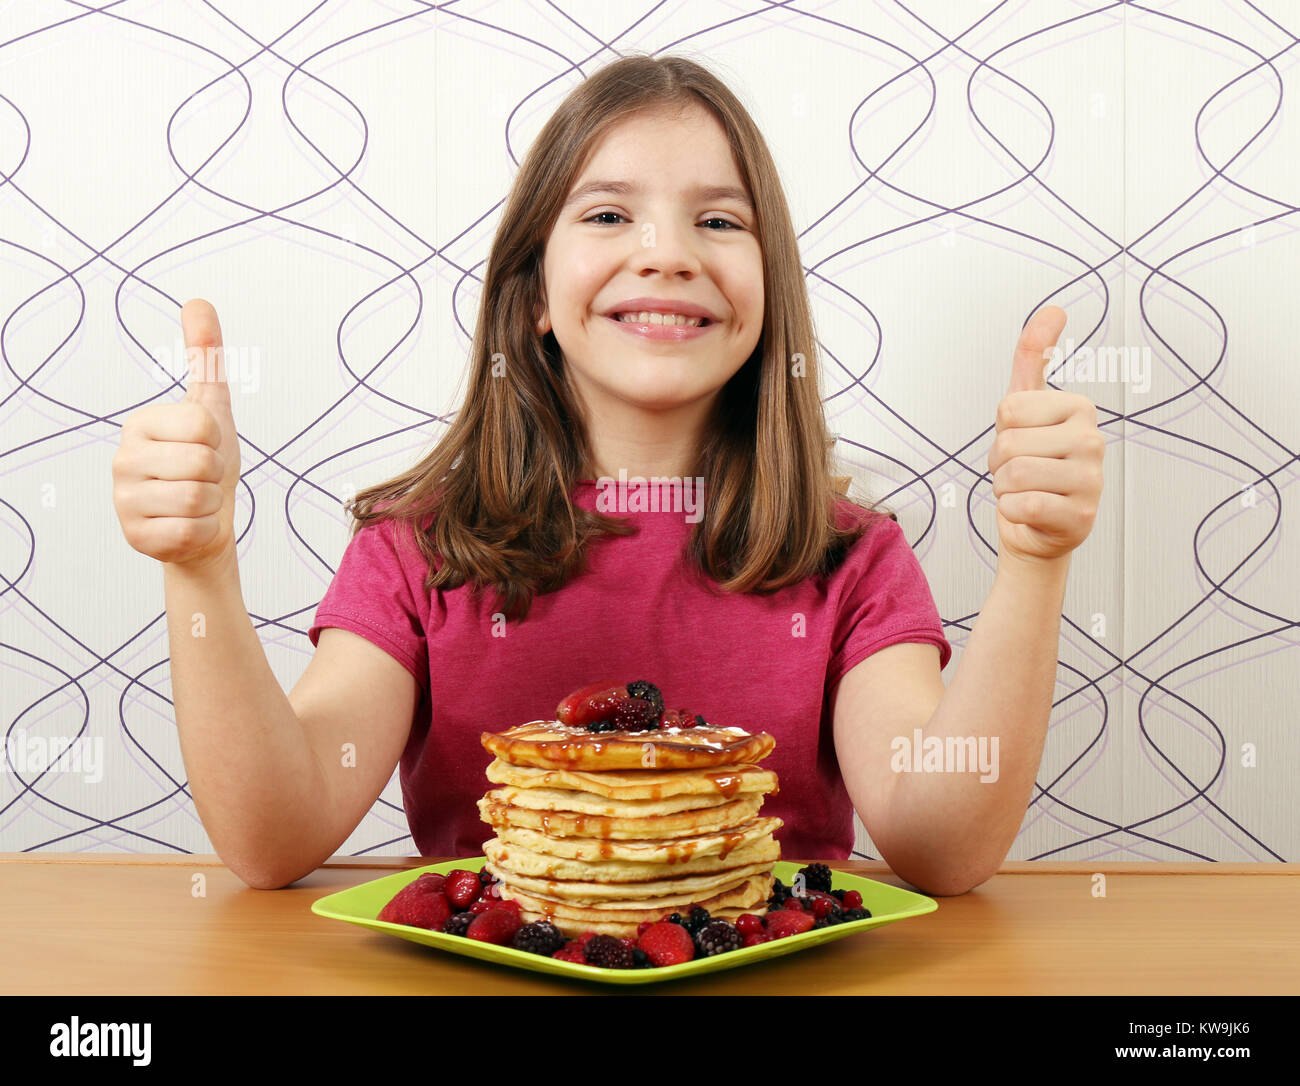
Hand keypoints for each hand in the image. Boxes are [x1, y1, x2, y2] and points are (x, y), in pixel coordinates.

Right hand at [111, 298, 241, 572]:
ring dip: (211, 504)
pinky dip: (204, 530)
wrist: (207, 523)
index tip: (205, 449)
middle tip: (202, 479)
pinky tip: (188, 526)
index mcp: (140, 424)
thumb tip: (198, 300)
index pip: (203, 426)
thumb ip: (206, 356)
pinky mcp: (135, 537)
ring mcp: (123, 501)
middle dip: (216, 475)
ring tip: (197, 502)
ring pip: (197, 499)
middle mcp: (122, 459)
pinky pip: (192, 531)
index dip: (218, 442)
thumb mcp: (213, 408)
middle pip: (202, 463)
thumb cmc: (208, 463)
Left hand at [987, 306, 1103, 564]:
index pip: (1008, 409)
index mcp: (1079, 408)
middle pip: (1008, 443)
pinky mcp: (1080, 515)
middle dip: (1000, 463)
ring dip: (1005, 488)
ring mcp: (1091, 479)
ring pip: (1013, 475)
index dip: (1000, 431)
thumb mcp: (1026, 408)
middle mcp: (1093, 440)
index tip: (1020, 442)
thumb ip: (1034, 357)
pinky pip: (1020, 506)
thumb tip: (1053, 308)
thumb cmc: (1030, 464)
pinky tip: (1030, 512)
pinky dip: (1011, 512)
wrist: (1037, 529)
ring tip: (1025, 491)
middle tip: (1020, 473)